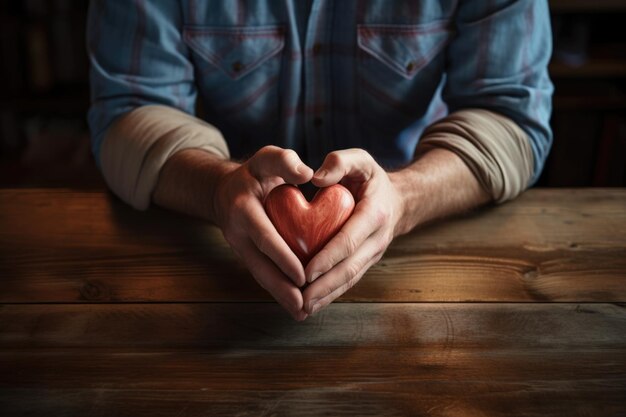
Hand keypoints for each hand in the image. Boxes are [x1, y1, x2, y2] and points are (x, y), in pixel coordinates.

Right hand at [212, 146, 313, 319]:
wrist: (225, 189)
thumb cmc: (255, 172)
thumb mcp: (267, 158)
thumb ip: (284, 161)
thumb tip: (307, 174)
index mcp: (243, 208)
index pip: (264, 237)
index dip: (283, 257)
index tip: (303, 275)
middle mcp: (237, 232)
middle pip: (259, 265)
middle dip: (281, 287)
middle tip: (303, 305)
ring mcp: (239, 247)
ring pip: (260, 275)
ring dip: (280, 296)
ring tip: (302, 313)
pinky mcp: (246, 255)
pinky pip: (262, 275)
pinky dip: (278, 291)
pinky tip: (295, 306)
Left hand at [302, 149, 404, 314]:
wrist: (400, 200)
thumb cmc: (371, 178)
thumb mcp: (360, 160)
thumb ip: (339, 162)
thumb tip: (315, 178)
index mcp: (375, 214)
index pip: (349, 240)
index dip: (328, 257)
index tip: (306, 271)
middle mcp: (377, 239)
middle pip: (350, 268)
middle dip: (325, 286)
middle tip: (301, 300)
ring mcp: (374, 254)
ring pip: (350, 280)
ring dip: (327, 296)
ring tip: (303, 309)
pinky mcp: (367, 262)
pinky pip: (349, 281)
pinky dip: (331, 294)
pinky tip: (312, 304)